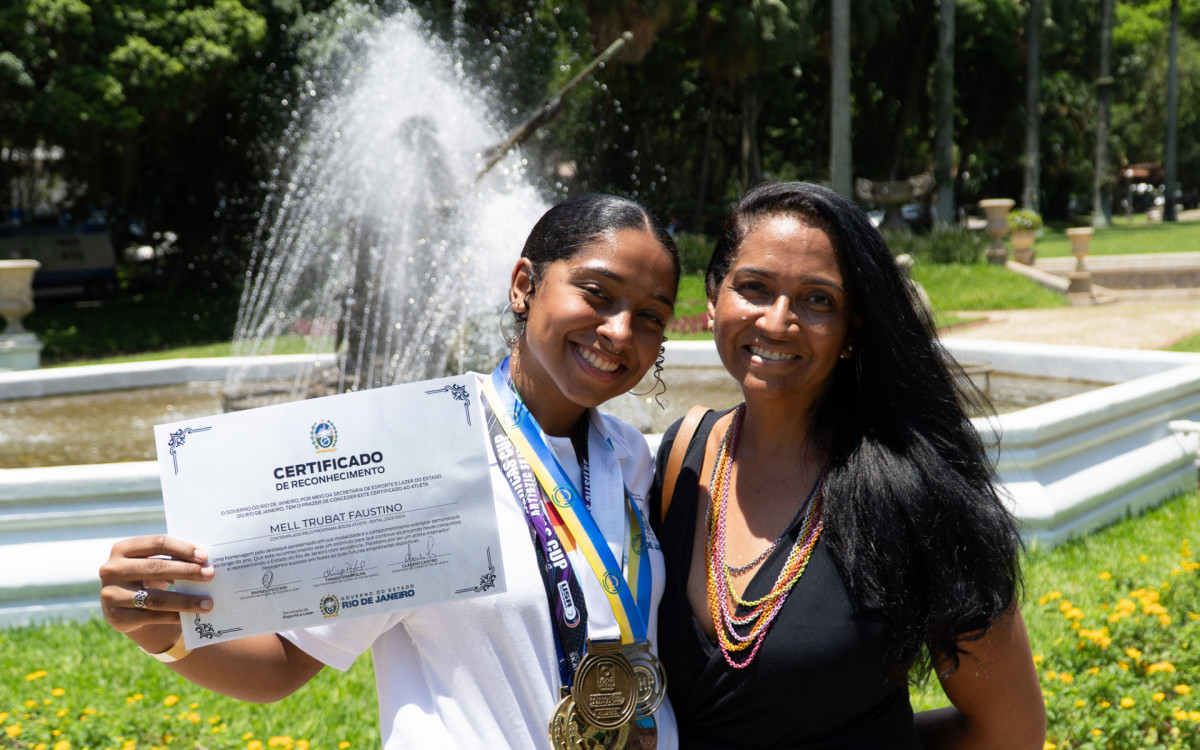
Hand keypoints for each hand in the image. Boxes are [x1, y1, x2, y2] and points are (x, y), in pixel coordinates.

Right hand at [98, 535, 214, 649]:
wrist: (126, 610)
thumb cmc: (147, 579)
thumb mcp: (153, 565)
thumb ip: (172, 559)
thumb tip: (205, 564)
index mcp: (122, 549)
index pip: (157, 543)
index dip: (182, 549)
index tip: (204, 556)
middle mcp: (112, 570)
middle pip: (156, 568)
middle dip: (187, 571)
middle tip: (210, 575)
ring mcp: (111, 594)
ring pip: (155, 597)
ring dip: (185, 600)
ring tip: (207, 602)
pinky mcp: (116, 617)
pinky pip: (152, 616)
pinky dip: (174, 616)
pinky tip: (191, 616)